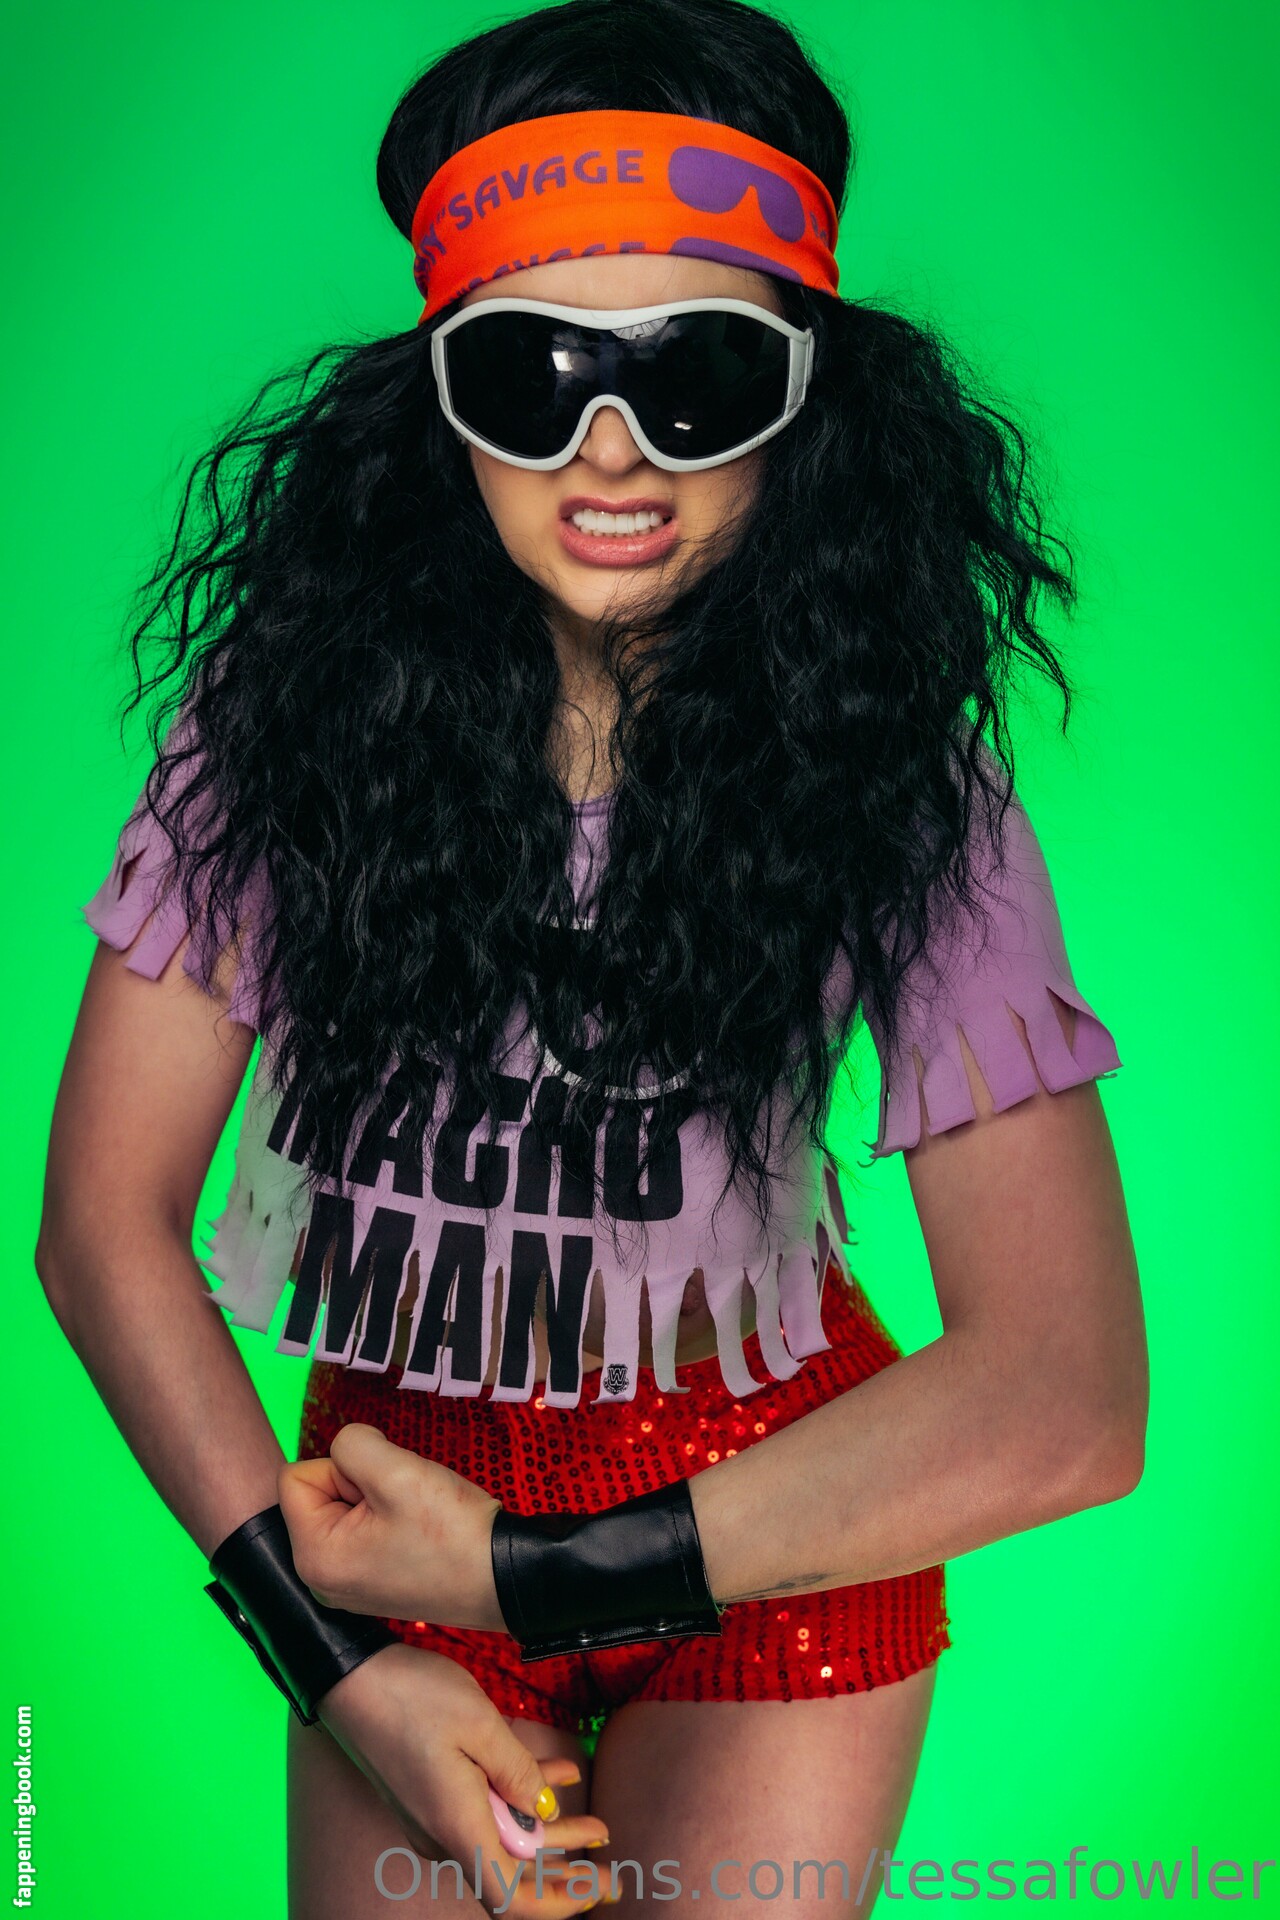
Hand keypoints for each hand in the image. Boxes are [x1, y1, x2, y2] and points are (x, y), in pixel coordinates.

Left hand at [278, 1423, 506, 1628]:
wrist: (506, 1578)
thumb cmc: (452, 1532)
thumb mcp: (397, 1471)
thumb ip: (351, 1444)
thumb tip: (346, 1447)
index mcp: (314, 1557)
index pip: (296, 1476)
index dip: (343, 1467)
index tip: (385, 1490)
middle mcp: (320, 1578)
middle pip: (318, 1492)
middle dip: (360, 1483)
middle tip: (404, 1505)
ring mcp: (345, 1584)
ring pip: (345, 1506)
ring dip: (378, 1498)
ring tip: (414, 1518)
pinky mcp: (370, 1582)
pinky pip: (363, 1527)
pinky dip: (388, 1519)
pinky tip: (416, 1533)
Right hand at [318, 1643, 612, 1916]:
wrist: (345, 1674)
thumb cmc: (410, 1696)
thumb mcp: (478, 1724)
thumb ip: (518, 1772)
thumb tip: (543, 1810)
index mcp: (457, 1826)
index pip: (510, 1899)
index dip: (560, 1903)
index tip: (601, 1889)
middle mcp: (442, 1833)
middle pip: (511, 1875)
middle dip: (566, 1878)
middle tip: (613, 1873)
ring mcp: (432, 1815)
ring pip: (502, 1841)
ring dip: (550, 1838)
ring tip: (597, 1827)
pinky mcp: (427, 1792)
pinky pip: (484, 1811)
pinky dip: (522, 1803)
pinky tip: (559, 1778)